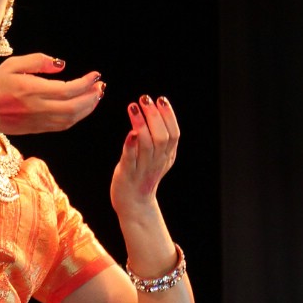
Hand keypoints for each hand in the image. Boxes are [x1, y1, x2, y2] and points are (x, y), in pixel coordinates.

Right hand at [0, 54, 103, 138]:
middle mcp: (37, 108)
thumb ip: (38, 61)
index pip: (68, 89)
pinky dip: (76, 118)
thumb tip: (61, 65)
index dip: (86, 84)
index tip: (95, 75)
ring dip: (87, 109)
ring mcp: (38, 122)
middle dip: (91, 98)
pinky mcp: (37, 130)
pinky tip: (81, 108)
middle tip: (100, 87)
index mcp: (32, 90)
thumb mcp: (13, 64)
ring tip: (95, 97)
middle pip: (74, 107)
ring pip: (70, 119)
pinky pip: (62, 126)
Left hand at [110, 95, 178, 220]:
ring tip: (133, 107)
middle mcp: (157, 162)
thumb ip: (159, 137)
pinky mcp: (128, 175)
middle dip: (154, 116)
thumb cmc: (142, 175)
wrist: (134, 204)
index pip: (174, 134)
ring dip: (141, 124)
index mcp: (167, 156)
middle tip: (144, 99)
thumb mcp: (157, 157)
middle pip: (162, 137)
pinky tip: (130, 133)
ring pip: (147, 145)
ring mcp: (143, 169)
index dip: (169, 116)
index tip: (161, 99)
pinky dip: (131, 145)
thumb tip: (157, 109)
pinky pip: (131, 159)